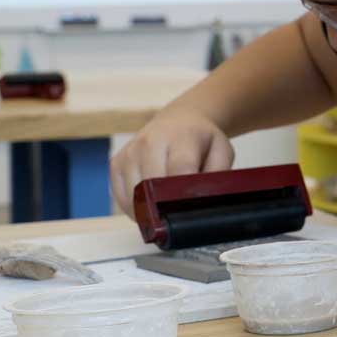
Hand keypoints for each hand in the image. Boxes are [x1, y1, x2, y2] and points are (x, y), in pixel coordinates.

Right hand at [109, 107, 234, 215]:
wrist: (179, 121)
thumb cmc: (201, 140)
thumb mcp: (221, 151)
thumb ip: (218, 174)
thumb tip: (206, 199)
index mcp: (179, 137)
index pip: (179, 170)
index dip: (184, 194)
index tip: (189, 210)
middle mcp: (149, 142)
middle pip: (151, 187)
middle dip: (165, 207)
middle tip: (178, 215)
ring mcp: (129, 153)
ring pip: (134, 197)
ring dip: (149, 210)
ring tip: (166, 208)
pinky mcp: (115, 164)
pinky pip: (121, 198)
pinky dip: (135, 208)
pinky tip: (151, 205)